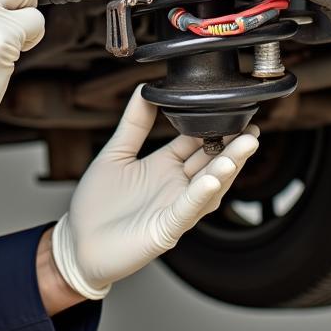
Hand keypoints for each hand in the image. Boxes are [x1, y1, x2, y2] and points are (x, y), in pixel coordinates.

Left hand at [51, 85, 258, 298]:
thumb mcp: (116, 153)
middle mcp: (175, 186)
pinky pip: (187, 210)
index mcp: (164, 165)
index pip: (197, 142)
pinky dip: (200, 195)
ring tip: (244, 147)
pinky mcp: (166, 229)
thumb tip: (145, 89)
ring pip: (209, 186)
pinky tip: (212, 178)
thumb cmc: (97, 202)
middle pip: (211, 163)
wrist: (78, 241)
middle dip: (233, 146)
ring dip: (226, 168)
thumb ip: (134, 123)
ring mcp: (174, 208)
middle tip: (252, 128)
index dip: (215, 128)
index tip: (233, 108)